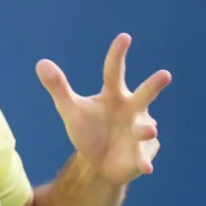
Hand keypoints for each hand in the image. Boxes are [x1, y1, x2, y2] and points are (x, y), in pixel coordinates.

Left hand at [36, 33, 171, 185]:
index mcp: (114, 95)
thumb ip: (58, 87)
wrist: (98, 163)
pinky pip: (144, 157)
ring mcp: (140, 131)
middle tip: (165, 75)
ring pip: (146, 128)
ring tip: (148, 130)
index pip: (114, 72)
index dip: (118, 55)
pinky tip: (145, 168)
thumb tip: (40, 63)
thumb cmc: (88, 130)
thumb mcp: (70, 110)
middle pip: (144, 95)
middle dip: (154, 86)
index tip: (124, 37)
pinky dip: (144, 161)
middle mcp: (132, 110)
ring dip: (146, 129)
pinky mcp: (142, 154)